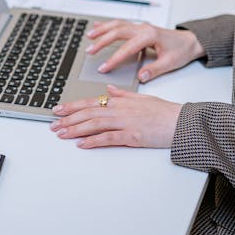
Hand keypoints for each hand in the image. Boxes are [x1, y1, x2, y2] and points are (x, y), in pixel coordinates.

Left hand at [50, 84, 182, 148]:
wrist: (181, 122)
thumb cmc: (164, 111)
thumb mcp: (142, 97)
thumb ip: (123, 94)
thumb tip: (109, 89)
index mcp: (121, 101)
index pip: (91, 102)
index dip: (72, 106)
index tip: (58, 109)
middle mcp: (120, 110)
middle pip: (89, 113)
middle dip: (68, 118)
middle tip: (53, 124)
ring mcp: (125, 123)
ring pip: (94, 124)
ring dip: (75, 129)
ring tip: (61, 134)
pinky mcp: (132, 136)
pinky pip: (108, 138)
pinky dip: (93, 141)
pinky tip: (82, 144)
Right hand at [86, 19, 204, 82]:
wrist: (190, 41)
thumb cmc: (181, 50)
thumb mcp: (170, 63)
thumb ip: (154, 70)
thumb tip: (140, 76)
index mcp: (150, 36)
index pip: (127, 48)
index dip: (114, 59)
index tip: (104, 68)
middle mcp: (143, 28)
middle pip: (118, 32)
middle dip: (102, 42)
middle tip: (90, 52)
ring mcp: (141, 26)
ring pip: (117, 25)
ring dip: (102, 30)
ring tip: (89, 37)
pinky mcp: (139, 28)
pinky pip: (120, 24)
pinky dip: (108, 25)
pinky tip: (98, 26)